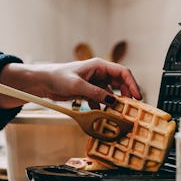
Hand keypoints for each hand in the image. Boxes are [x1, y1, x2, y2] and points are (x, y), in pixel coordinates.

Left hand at [13, 58, 141, 108]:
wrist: (42, 82)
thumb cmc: (57, 77)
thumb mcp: (77, 86)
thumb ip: (96, 93)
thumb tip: (113, 101)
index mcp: (99, 66)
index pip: (122, 73)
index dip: (132, 84)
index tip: (137, 97)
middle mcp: (99, 73)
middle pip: (119, 83)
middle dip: (126, 95)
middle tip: (130, 108)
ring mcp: (94, 83)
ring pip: (111, 93)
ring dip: (114, 103)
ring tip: (117, 113)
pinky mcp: (88, 91)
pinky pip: (101, 99)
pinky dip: (102, 107)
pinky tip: (101, 114)